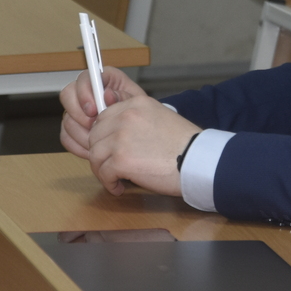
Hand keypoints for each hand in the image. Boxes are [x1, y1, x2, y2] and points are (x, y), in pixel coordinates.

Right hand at [60, 66, 145, 158]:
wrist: (141, 133)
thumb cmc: (140, 114)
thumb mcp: (137, 103)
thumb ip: (122, 96)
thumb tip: (107, 94)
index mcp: (104, 79)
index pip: (84, 78)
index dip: (84, 93)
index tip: (93, 109)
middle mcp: (87, 93)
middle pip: (68, 96)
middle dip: (79, 115)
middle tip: (94, 127)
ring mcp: (78, 111)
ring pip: (67, 120)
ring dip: (82, 133)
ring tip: (100, 140)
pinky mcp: (74, 128)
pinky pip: (66, 137)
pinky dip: (78, 145)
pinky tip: (92, 149)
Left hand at [86, 96, 201, 196]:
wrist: (196, 159)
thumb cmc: (183, 143)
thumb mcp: (159, 117)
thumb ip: (135, 117)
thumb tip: (113, 128)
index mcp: (136, 104)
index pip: (103, 117)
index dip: (104, 136)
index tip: (110, 148)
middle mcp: (126, 117)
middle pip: (95, 136)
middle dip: (100, 153)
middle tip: (110, 165)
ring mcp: (121, 138)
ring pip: (95, 155)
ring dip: (102, 169)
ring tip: (115, 178)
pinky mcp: (120, 160)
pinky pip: (103, 173)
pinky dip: (109, 183)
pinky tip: (120, 187)